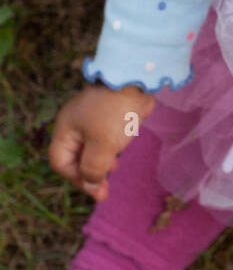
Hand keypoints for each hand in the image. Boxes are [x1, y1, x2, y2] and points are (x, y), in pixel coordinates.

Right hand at [49, 83, 156, 200]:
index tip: (96, 188)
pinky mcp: (107, 115)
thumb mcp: (102, 145)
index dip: (76, 179)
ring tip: (114, 167)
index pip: (60, 163)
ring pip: (90, 148)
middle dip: (90, 173)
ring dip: (100, 162)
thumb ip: (94, 168)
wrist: (135, 80)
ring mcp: (90, 119)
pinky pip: (103, 138)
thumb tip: (91, 185)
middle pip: (75, 157)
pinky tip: (119, 151)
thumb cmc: (114, 112)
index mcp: (65, 130)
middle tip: (105, 189)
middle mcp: (74, 125)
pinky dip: (109, 149)